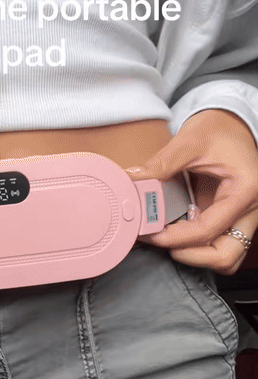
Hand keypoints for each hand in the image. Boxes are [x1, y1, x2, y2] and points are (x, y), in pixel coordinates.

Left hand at [125, 109, 257, 273]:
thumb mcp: (189, 142)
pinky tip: (177, 232)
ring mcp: (242, 217)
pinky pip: (217, 244)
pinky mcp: (231, 218)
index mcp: (244, 191)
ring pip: (225, 256)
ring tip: (170, 240)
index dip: (178, 238)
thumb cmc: (219, 128)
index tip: (152, 234)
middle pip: (226, 255)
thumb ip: (161, 165)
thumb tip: (131, 181)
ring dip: (197, 256)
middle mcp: (249, 209)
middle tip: (162, 242)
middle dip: (191, 256)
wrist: (232, 122)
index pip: (210, 229)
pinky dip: (198, 247)